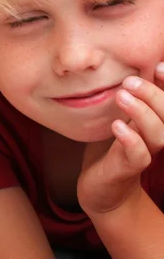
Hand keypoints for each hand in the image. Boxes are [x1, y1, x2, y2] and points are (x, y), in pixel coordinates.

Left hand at [77, 64, 163, 214]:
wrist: (101, 192)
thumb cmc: (108, 152)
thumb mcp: (116, 120)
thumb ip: (124, 101)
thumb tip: (121, 71)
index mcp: (153, 124)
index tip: (159, 66)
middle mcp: (154, 139)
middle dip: (154, 95)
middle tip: (129, 81)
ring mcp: (143, 154)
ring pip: (158, 134)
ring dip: (142, 113)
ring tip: (121, 96)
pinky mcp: (127, 170)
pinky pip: (139, 156)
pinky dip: (130, 139)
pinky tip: (117, 125)